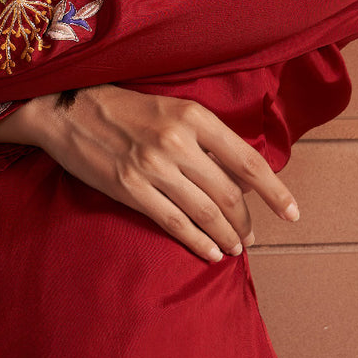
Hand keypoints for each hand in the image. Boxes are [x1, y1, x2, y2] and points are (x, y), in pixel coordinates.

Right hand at [0, 85, 299, 261]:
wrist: (65, 107)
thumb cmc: (121, 105)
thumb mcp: (169, 106)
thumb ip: (203, 135)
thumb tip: (237, 172)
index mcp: (193, 116)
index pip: (247, 161)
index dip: (275, 192)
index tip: (292, 213)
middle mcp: (178, 142)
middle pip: (229, 193)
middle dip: (247, 221)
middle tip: (252, 235)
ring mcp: (154, 167)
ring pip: (206, 213)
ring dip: (227, 236)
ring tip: (235, 248)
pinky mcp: (131, 188)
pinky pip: (175, 223)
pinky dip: (198, 242)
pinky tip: (210, 252)